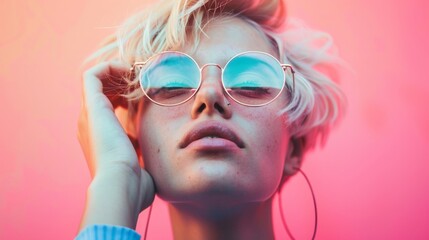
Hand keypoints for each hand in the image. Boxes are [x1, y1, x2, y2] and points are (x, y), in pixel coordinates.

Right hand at [77, 61, 154, 229]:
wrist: (122, 185)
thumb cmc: (135, 183)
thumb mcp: (140, 163)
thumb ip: (140, 152)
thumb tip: (147, 150)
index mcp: (99, 137)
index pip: (107, 106)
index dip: (125, 95)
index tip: (145, 93)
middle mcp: (90, 124)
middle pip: (101, 90)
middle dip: (121, 81)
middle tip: (142, 78)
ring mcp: (89, 114)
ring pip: (95, 80)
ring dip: (116, 71)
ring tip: (137, 72)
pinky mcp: (91, 105)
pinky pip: (92, 74)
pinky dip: (110, 66)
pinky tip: (129, 70)